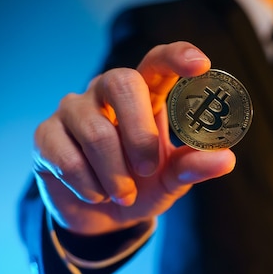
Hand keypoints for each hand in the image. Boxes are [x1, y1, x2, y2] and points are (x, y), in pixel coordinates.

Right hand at [33, 42, 235, 234]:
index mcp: (144, 95)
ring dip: (115, 174)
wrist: (100, 216)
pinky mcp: (46, 135)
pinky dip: (89, 186)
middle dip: (140, 133)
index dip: (177, 57)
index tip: (201, 64)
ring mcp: (73, 110)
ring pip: (95, 130)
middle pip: (121, 82)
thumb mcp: (171, 180)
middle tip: (150, 169)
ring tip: (124, 194)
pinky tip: (96, 194)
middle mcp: (106, 93)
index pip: (157, 62)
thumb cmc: (141, 186)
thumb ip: (193, 167)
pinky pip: (67, 157)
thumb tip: (226, 159)